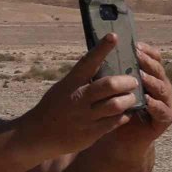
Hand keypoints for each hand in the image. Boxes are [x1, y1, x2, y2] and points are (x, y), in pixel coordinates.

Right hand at [14, 42, 136, 160]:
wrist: (38, 135)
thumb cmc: (54, 107)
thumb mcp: (63, 88)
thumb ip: (81, 79)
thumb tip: (103, 64)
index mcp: (70, 83)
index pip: (87, 62)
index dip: (102, 49)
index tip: (114, 36)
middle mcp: (78, 98)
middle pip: (109, 85)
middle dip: (127, 81)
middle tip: (133, 81)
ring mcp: (85, 116)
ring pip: (116, 104)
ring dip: (129, 99)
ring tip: (131, 98)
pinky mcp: (91, 132)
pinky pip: (115, 122)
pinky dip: (124, 115)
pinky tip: (124, 113)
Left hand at [122, 44, 171, 141]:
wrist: (120, 137)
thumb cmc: (116, 109)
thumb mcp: (114, 88)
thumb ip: (113, 71)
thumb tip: (100, 47)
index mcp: (150, 76)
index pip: (153, 60)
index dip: (147, 52)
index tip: (135, 45)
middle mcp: (161, 87)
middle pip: (158, 71)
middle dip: (148, 63)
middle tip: (138, 57)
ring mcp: (165, 103)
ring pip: (162, 89)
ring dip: (153, 83)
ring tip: (142, 77)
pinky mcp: (165, 119)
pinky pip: (162, 111)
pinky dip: (156, 106)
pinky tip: (147, 102)